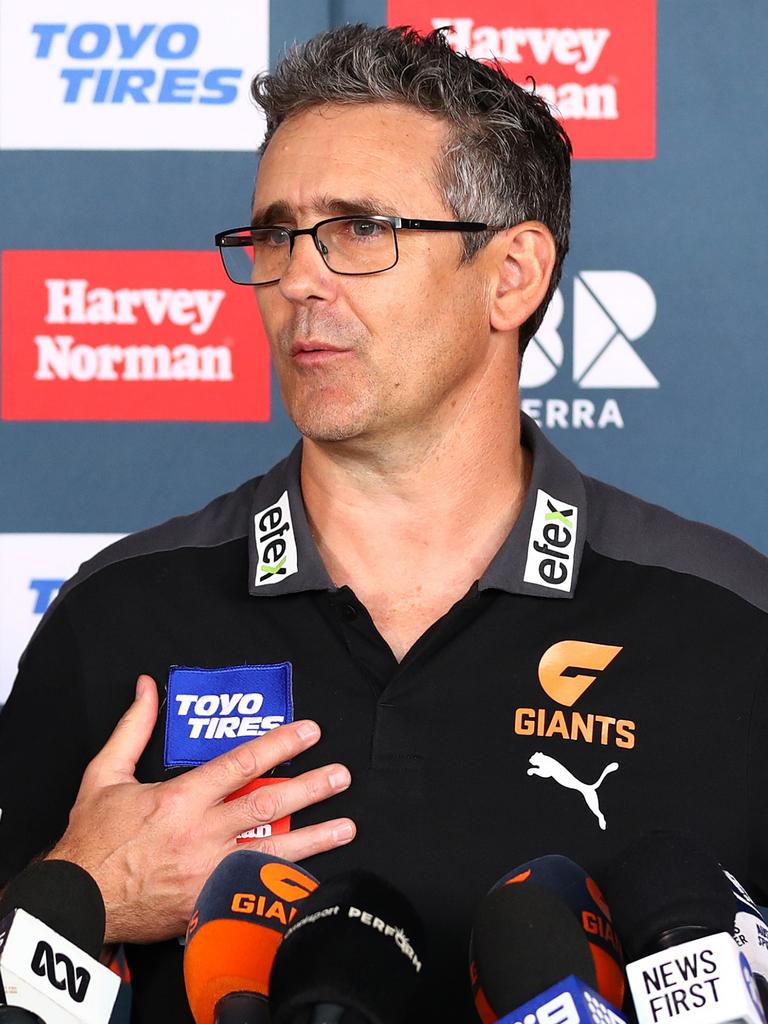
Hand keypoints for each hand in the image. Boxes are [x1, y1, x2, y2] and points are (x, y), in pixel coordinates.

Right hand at [47, 675, 354, 943]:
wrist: (77, 902)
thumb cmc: (91, 840)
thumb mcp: (104, 775)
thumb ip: (132, 728)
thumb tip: (147, 687)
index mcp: (180, 799)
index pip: (242, 763)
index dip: (280, 744)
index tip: (309, 732)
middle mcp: (201, 834)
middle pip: (268, 804)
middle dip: (310, 787)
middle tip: (341, 774)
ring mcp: (209, 872)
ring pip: (273, 850)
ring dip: (315, 837)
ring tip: (348, 825)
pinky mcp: (209, 903)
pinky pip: (257, 891)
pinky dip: (287, 884)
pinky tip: (314, 877)